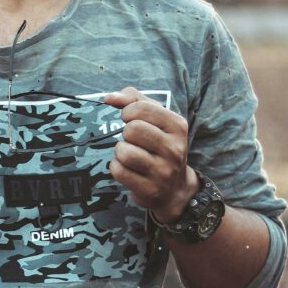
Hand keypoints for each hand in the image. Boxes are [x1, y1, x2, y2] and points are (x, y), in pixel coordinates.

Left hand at [104, 87, 199, 223]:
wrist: (174, 189)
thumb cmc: (159, 146)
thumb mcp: (156, 119)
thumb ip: (134, 99)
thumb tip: (109, 98)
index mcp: (178, 126)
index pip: (142, 108)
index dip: (127, 111)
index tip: (129, 119)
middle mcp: (174, 148)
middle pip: (132, 130)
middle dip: (125, 133)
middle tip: (131, 140)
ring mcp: (164, 171)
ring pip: (125, 152)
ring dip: (120, 151)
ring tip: (128, 154)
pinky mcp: (150, 189)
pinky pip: (119, 171)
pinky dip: (117, 167)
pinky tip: (126, 168)